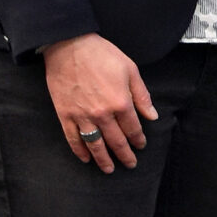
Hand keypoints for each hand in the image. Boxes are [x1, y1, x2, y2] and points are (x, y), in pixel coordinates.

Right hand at [43, 34, 156, 172]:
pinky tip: (86, 158)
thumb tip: (151, 116)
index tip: (141, 145)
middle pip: (116, 141)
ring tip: (110, 169)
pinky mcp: (65, 115)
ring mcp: (82, 117)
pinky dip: (80, 151)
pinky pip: (73, 139)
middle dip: (125, 154)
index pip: (133, 128)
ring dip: (104, 159)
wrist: (69, 47)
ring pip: (95, 145)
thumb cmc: (102, 55)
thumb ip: (141, 96)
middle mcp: (102, 114)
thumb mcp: (130, 70)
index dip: (138, 139)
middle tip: (130, 163)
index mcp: (120, 103)